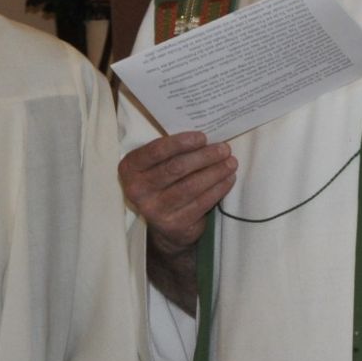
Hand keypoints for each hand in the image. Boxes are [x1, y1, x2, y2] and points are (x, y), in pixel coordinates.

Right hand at [118, 131, 234, 311]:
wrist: (163, 224)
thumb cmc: (163, 182)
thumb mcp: (156, 165)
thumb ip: (171, 151)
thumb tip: (206, 136)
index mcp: (130, 168)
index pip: (156, 151)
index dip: (181, 143)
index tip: (203, 137)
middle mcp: (137, 190)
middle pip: (176, 168)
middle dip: (204, 157)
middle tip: (224, 149)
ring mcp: (155, 210)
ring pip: (191, 186)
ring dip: (215, 172)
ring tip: (231, 162)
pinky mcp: (174, 224)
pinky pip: (201, 203)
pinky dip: (218, 189)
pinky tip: (228, 179)